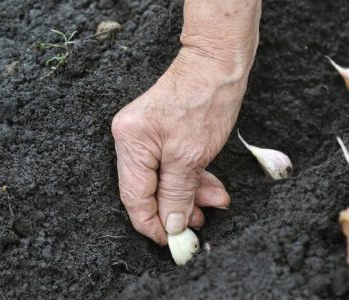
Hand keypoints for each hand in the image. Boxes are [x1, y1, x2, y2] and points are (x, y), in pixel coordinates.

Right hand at [111, 0, 260, 244]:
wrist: (218, 62)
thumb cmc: (205, 99)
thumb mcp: (192, 156)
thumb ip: (177, 194)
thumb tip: (172, 225)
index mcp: (130, 143)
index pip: (134, 198)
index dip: (152, 224)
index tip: (173, 242)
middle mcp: (131, 139)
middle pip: (148, 189)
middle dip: (176, 209)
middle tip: (199, 224)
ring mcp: (146, 135)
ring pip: (164, 179)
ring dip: (190, 194)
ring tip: (214, 203)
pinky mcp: (161, 132)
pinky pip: (172, 164)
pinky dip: (191, 177)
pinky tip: (211, 187)